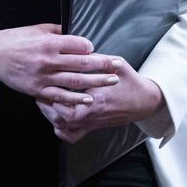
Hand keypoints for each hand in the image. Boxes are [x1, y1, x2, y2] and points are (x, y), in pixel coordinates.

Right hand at [0, 24, 122, 106]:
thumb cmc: (15, 40)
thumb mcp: (37, 30)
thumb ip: (58, 32)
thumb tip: (76, 34)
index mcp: (49, 42)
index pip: (78, 44)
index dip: (90, 47)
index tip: (98, 48)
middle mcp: (48, 60)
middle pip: (82, 63)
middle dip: (103, 64)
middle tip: (118, 65)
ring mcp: (43, 77)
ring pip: (75, 81)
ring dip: (96, 81)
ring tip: (112, 81)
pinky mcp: (38, 90)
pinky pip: (60, 97)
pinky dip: (75, 99)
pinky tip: (88, 99)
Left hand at [36, 65, 165, 142]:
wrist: (144, 102)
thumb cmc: (131, 83)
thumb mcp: (118, 65)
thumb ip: (98, 60)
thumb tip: (80, 50)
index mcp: (98, 99)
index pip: (70, 107)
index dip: (55, 98)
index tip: (48, 86)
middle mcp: (93, 114)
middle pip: (62, 119)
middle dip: (47, 107)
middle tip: (41, 93)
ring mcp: (92, 123)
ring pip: (64, 128)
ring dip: (51, 117)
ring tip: (45, 103)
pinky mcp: (92, 128)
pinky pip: (72, 136)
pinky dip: (61, 130)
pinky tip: (56, 119)